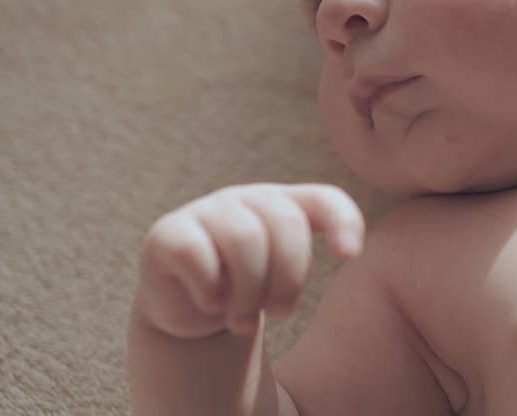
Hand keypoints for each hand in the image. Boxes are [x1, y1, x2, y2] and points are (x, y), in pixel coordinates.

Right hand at [136, 183, 364, 339]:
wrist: (191, 311)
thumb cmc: (249, 291)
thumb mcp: (283, 279)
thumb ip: (309, 260)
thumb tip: (348, 250)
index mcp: (285, 205)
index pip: (325, 198)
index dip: (344, 220)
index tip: (349, 256)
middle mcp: (248, 199)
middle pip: (286, 224)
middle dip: (288, 278)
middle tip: (275, 312)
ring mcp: (206, 210)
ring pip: (245, 238)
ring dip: (250, 293)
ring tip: (243, 319)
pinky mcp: (167, 232)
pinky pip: (196, 254)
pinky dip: (210, 290)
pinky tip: (211, 303)